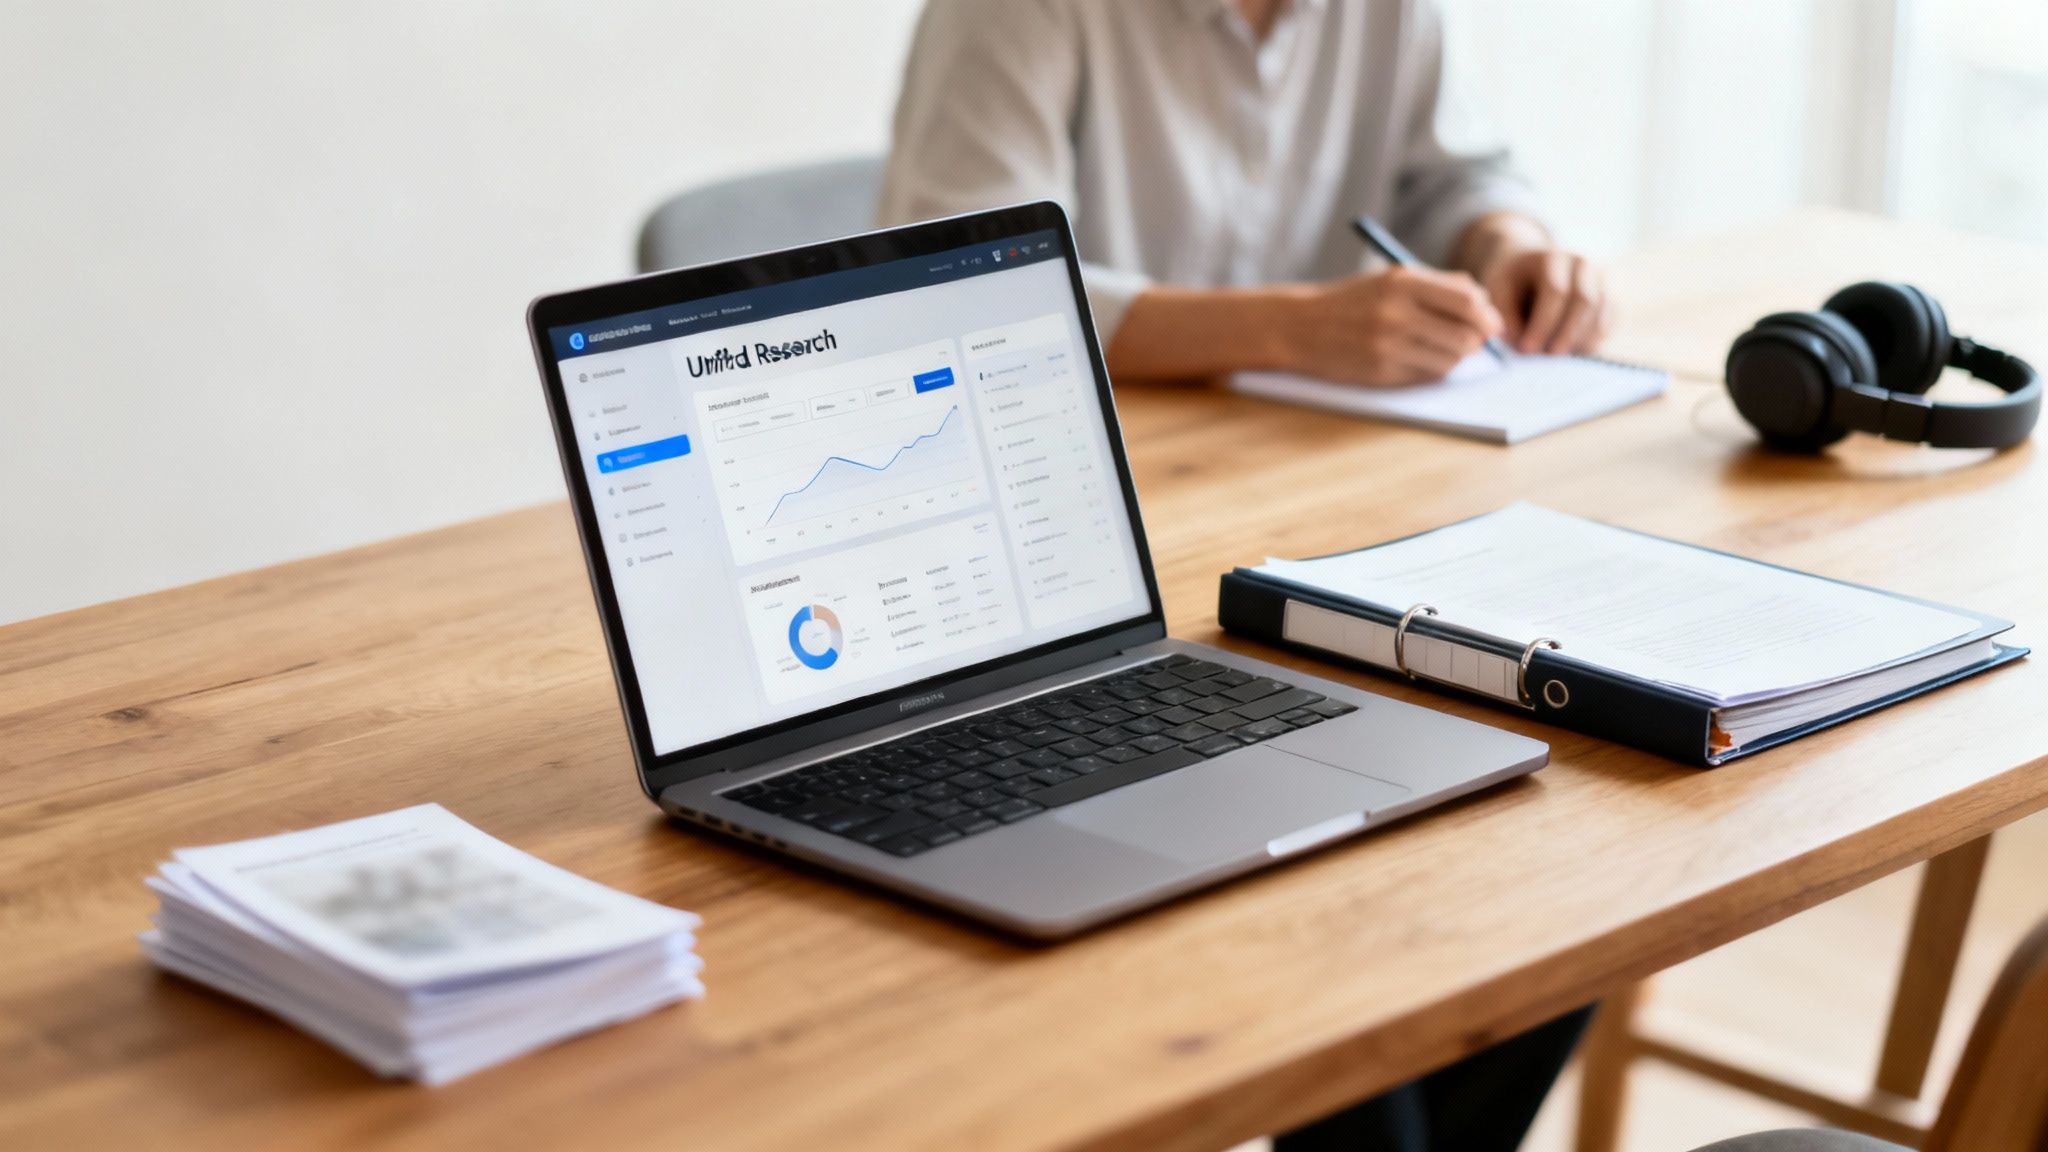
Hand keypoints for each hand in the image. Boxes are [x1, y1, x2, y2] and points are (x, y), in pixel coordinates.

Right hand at [1279, 266, 1503, 386]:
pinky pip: (1428, 376)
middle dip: (1477, 341)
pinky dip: (1434, 369)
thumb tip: (1485, 304)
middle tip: (1474, 340)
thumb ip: (1439, 285)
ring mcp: (1388, 346)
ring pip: (1451, 360)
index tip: (1490, 322)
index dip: (1487, 315)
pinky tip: (1421, 359)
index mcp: (1402, 283)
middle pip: (1465, 335)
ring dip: (1456, 357)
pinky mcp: (1381, 373)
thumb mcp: (1392, 279)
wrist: (1301, 326)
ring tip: (1442, 348)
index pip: (1467, 301)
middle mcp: (1396, 314)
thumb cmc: (1353, 301)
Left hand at [1478, 247, 1612, 355]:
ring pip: (1599, 315)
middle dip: (1566, 333)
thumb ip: (1507, 319)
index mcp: (1552, 259)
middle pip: (1584, 301)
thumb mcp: (1498, 294)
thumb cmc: (1511, 284)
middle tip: (1548, 357)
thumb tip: (1525, 348)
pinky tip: (1569, 354)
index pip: (1556, 290)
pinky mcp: (1606, 302)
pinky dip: (1589, 343)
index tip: (1527, 348)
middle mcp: (1582, 266)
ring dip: (1579, 341)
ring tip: (1555, 357)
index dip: (1543, 323)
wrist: (1528, 270)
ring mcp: (1599, 283)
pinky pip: (1605, 326)